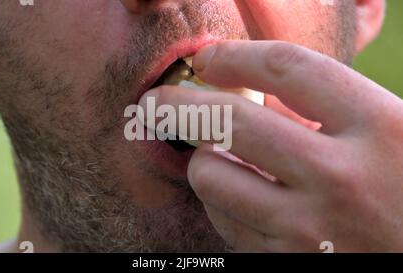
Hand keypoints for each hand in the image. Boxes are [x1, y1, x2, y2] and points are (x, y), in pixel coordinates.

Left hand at [139, 40, 402, 251]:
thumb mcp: (396, 134)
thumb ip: (336, 110)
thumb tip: (254, 92)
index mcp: (381, 127)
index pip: (286, 67)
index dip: (234, 55)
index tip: (207, 58)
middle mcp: (341, 178)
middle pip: (230, 119)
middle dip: (177, 104)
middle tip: (157, 102)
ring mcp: (310, 229)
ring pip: (211, 175)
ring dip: (201, 159)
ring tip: (214, 155)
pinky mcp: (286, 265)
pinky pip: (224, 222)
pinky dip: (220, 202)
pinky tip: (238, 196)